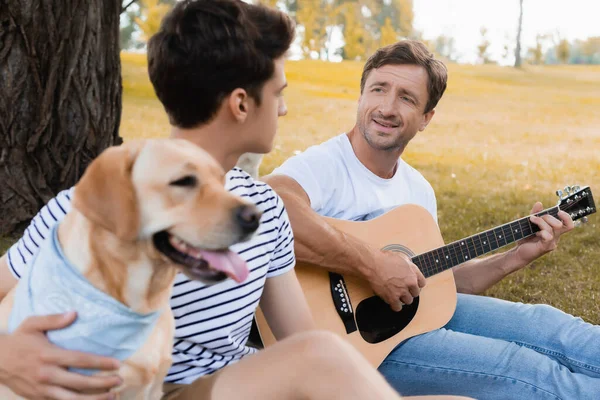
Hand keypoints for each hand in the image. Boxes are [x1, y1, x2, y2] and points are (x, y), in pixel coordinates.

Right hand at [0, 312, 121, 399]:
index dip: (100, 363)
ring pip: (72, 399)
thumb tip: (74, 313)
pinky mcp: (38, 398)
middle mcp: (47, 374)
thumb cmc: (18, 340)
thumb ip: (53, 319)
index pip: (80, 360)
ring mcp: (42, 389)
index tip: (118, 364)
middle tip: (119, 380)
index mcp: (48, 355)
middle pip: (80, 383)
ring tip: (112, 396)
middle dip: (102, 383)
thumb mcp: (32, 324)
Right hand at [367, 250, 425, 311]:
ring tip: (396, 294)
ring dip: (403, 298)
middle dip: (409, 291)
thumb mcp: (402, 257)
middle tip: (403, 288)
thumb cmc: (385, 259)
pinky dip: (395, 305)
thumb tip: (411, 269)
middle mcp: (409, 284)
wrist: (373, 264)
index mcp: (413, 274)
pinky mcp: (392, 298)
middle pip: (415, 293)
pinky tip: (392, 300)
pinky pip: (397, 307)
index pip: (422, 283)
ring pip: (408, 301)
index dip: (416, 283)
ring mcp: (401, 292)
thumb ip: (409, 266)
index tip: (412, 284)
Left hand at [514, 202, 573, 265]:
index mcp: (554, 231)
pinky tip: (535, 233)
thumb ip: (535, 214)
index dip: (567, 217)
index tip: (558, 211)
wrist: (517, 252)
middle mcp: (555, 237)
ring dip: (541, 221)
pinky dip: (541, 231)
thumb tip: (539, 203)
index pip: (569, 224)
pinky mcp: (545, 247)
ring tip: (532, 220)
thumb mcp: (529, 223)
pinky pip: (548, 236)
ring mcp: (551, 243)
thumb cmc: (525, 238)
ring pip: (554, 228)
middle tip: (535, 218)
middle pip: (561, 224)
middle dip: (548, 217)